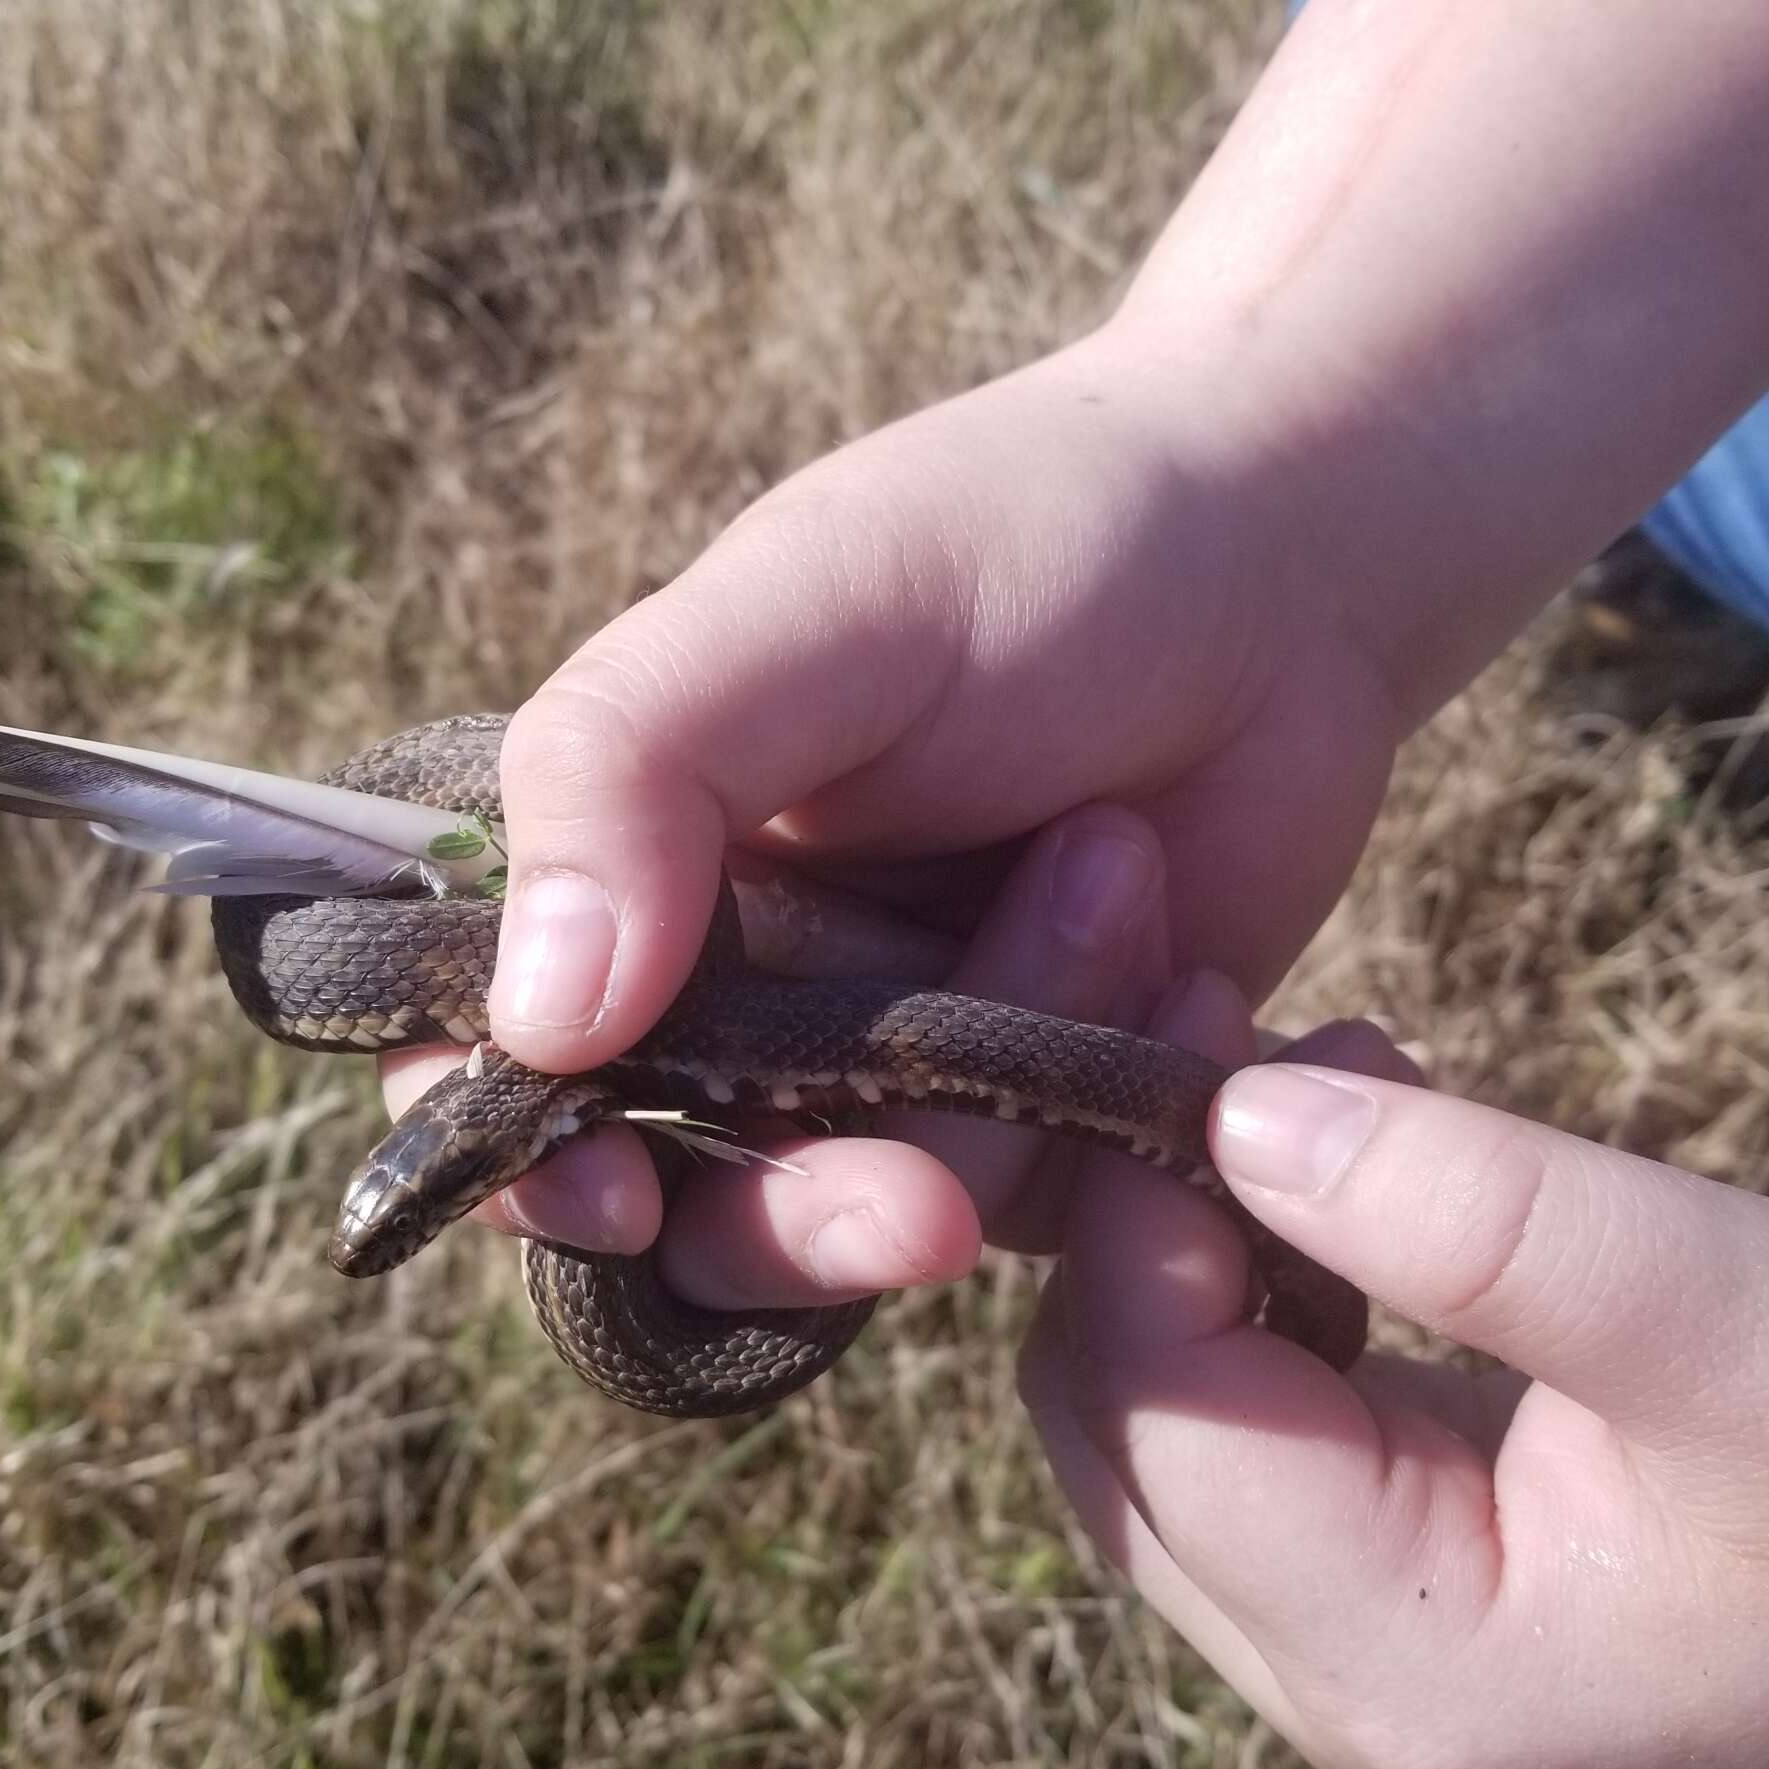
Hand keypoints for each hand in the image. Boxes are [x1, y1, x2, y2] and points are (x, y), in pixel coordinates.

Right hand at [384, 342, 1407, 1277]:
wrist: (1288, 567)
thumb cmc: (1022, 542)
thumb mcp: (803, 612)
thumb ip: (627, 774)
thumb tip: (527, 1019)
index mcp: (618, 865)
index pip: (480, 1058)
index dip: (513, 1159)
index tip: (606, 1194)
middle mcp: (724, 990)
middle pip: (672, 1211)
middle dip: (786, 1225)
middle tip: (914, 1209)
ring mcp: (878, 1068)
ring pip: (858, 1220)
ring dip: (988, 1106)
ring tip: (1115, 873)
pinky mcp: (1026, 1116)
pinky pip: (1024, 1210)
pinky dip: (1101, 1114)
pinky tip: (1178, 958)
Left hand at [1022, 968, 1768, 1768]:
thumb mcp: (1730, 1326)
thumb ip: (1483, 1222)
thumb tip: (1239, 1110)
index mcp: (1392, 1657)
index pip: (1147, 1398)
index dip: (1139, 1198)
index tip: (1202, 1016)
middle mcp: (1334, 1672)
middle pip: (1110, 1410)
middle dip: (1139, 1210)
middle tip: (1238, 1032)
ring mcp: (1359, 1628)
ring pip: (1161, 1403)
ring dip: (1199, 1231)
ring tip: (1326, 1081)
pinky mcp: (1402, 1564)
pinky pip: (1251, 1403)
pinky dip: (1264, 1272)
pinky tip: (1367, 1171)